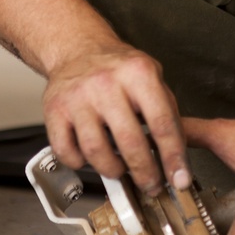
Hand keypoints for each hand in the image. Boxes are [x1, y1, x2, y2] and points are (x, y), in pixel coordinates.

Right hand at [43, 41, 190, 195]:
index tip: (179, 179)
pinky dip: (81, 164)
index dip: (173, 157)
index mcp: (138, 73)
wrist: (77, 50)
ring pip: (96, 151)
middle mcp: (106, 83)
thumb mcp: (151, 76)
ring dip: (113, 170)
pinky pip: (67, 152)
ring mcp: (77, 97)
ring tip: (120, 170)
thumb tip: (178, 157)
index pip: (162, 123)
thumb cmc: (117, 68)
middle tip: (151, 184)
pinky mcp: (54, 110)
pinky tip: (92, 158)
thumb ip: (166, 111)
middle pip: (130, 141)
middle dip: (145, 172)